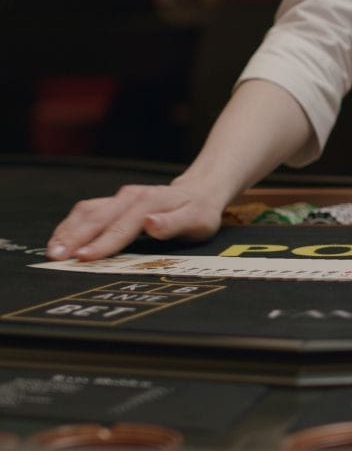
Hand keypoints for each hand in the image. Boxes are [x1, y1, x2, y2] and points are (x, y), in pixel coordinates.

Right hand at [47, 183, 222, 261]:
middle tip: (56, 258)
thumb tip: (152, 223)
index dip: (103, 242)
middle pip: (98, 217)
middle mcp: (131, 197)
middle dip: (75, 237)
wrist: (199, 192)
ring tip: (53, 252)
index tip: (84, 257)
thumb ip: (173, 224)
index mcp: (149, 202)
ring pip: (88, 211)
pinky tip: (60, 239)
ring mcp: (120, 198)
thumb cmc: (198, 213)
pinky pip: (87, 211)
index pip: (122, 226)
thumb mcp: (196, 220)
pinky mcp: (113, 202)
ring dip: (68, 230)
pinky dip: (71, 224)